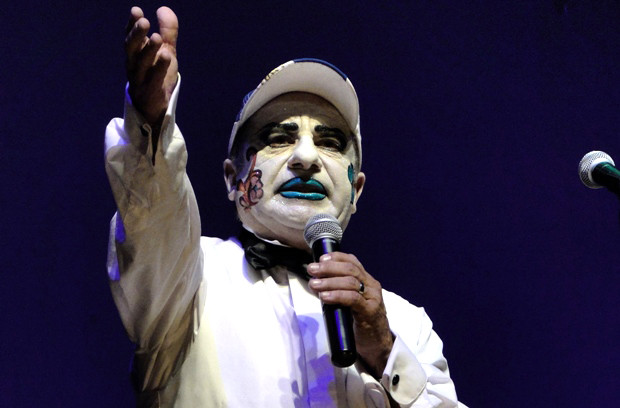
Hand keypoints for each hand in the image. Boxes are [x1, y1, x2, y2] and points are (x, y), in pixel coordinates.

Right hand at [124, 6, 178, 124]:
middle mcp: (134, 65)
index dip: (131, 24)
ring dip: (148, 50)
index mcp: (135, 54)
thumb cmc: (157, 75)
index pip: (131, 37)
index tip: (136, 11)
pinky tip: (166, 56)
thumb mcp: (165, 50)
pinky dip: (159, 68)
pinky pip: (154, 79)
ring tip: (156, 37)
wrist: (155, 106)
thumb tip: (163, 8)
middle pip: (131, 49)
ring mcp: (140, 79)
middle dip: (136, 35)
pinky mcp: (150, 91)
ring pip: (142, 64)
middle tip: (143, 21)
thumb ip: (167, 32)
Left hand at [307, 252, 393, 376]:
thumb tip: (316, 281)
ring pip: (351, 282)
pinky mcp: (370, 312)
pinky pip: (353, 299)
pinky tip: (324, 297)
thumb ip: (339, 291)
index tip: (320, 258)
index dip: (336, 257)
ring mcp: (372, 298)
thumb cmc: (360, 323)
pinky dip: (337, 295)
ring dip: (329, 281)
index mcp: (367, 281)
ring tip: (314, 284)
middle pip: (350, 269)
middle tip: (312, 269)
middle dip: (328, 268)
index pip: (352, 261)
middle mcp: (372, 286)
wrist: (377, 345)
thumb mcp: (350, 302)